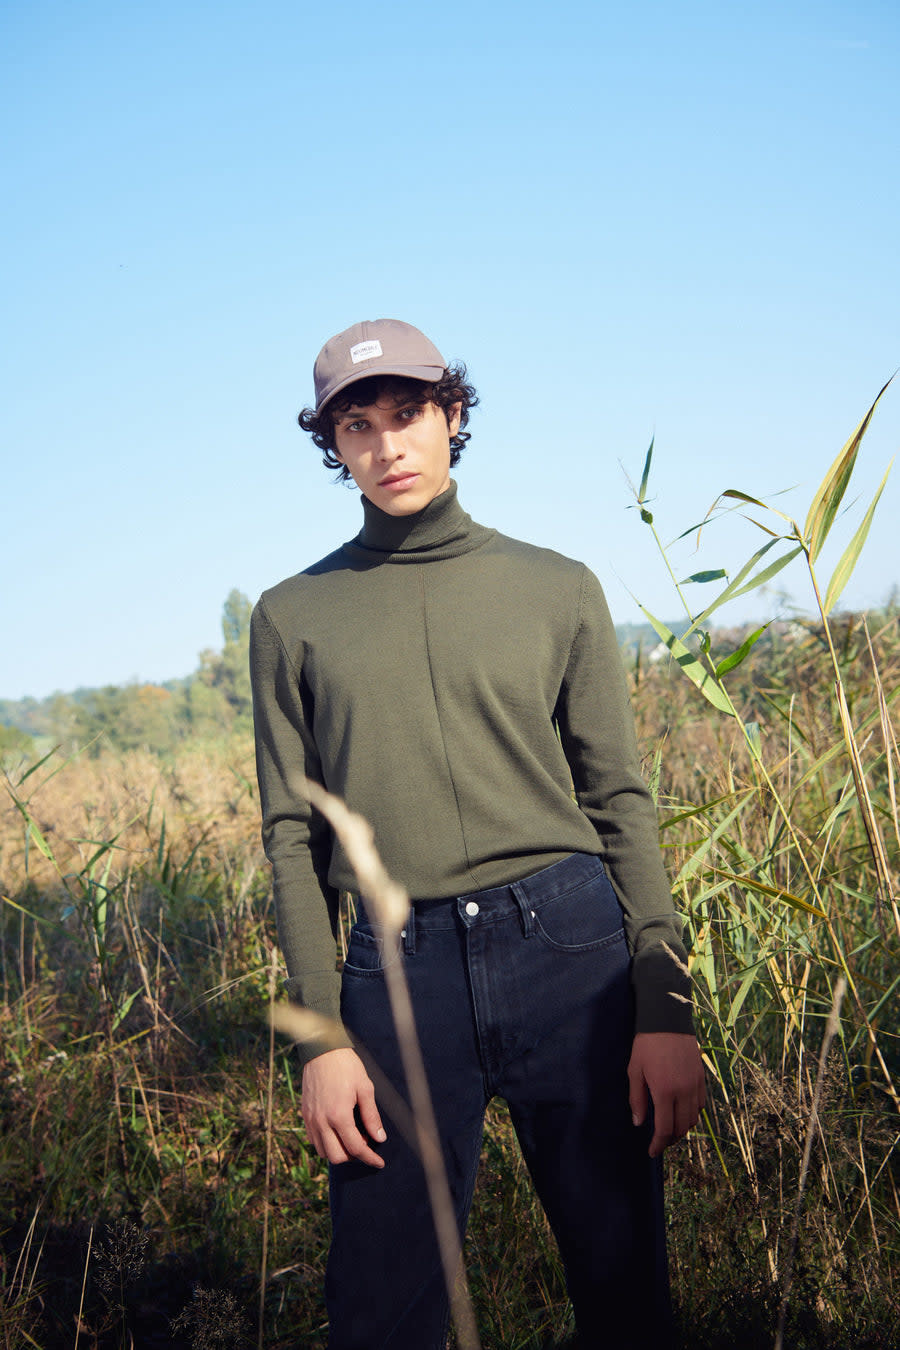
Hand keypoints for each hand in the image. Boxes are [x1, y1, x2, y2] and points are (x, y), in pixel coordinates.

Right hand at [301, 1047, 386, 1167]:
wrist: (322, 1050)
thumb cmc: (346, 1066)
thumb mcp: (365, 1088)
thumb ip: (371, 1116)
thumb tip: (379, 1138)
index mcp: (339, 1115)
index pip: (356, 1148)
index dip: (369, 1158)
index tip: (379, 1163)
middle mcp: (322, 1121)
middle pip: (337, 1157)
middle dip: (353, 1156)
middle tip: (364, 1142)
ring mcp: (311, 1119)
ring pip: (323, 1151)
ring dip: (338, 1150)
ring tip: (351, 1134)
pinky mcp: (305, 1114)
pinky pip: (313, 1139)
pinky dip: (326, 1142)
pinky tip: (337, 1130)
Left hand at [627, 1031, 705, 1157]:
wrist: (668, 1020)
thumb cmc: (647, 1044)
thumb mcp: (634, 1070)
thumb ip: (637, 1099)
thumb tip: (638, 1123)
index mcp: (665, 1092)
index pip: (664, 1129)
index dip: (658, 1144)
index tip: (652, 1151)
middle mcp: (683, 1092)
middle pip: (681, 1128)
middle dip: (670, 1139)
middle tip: (659, 1142)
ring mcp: (695, 1085)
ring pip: (693, 1118)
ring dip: (682, 1128)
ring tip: (670, 1129)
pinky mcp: (701, 1077)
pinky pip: (700, 1104)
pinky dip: (692, 1114)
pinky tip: (682, 1112)